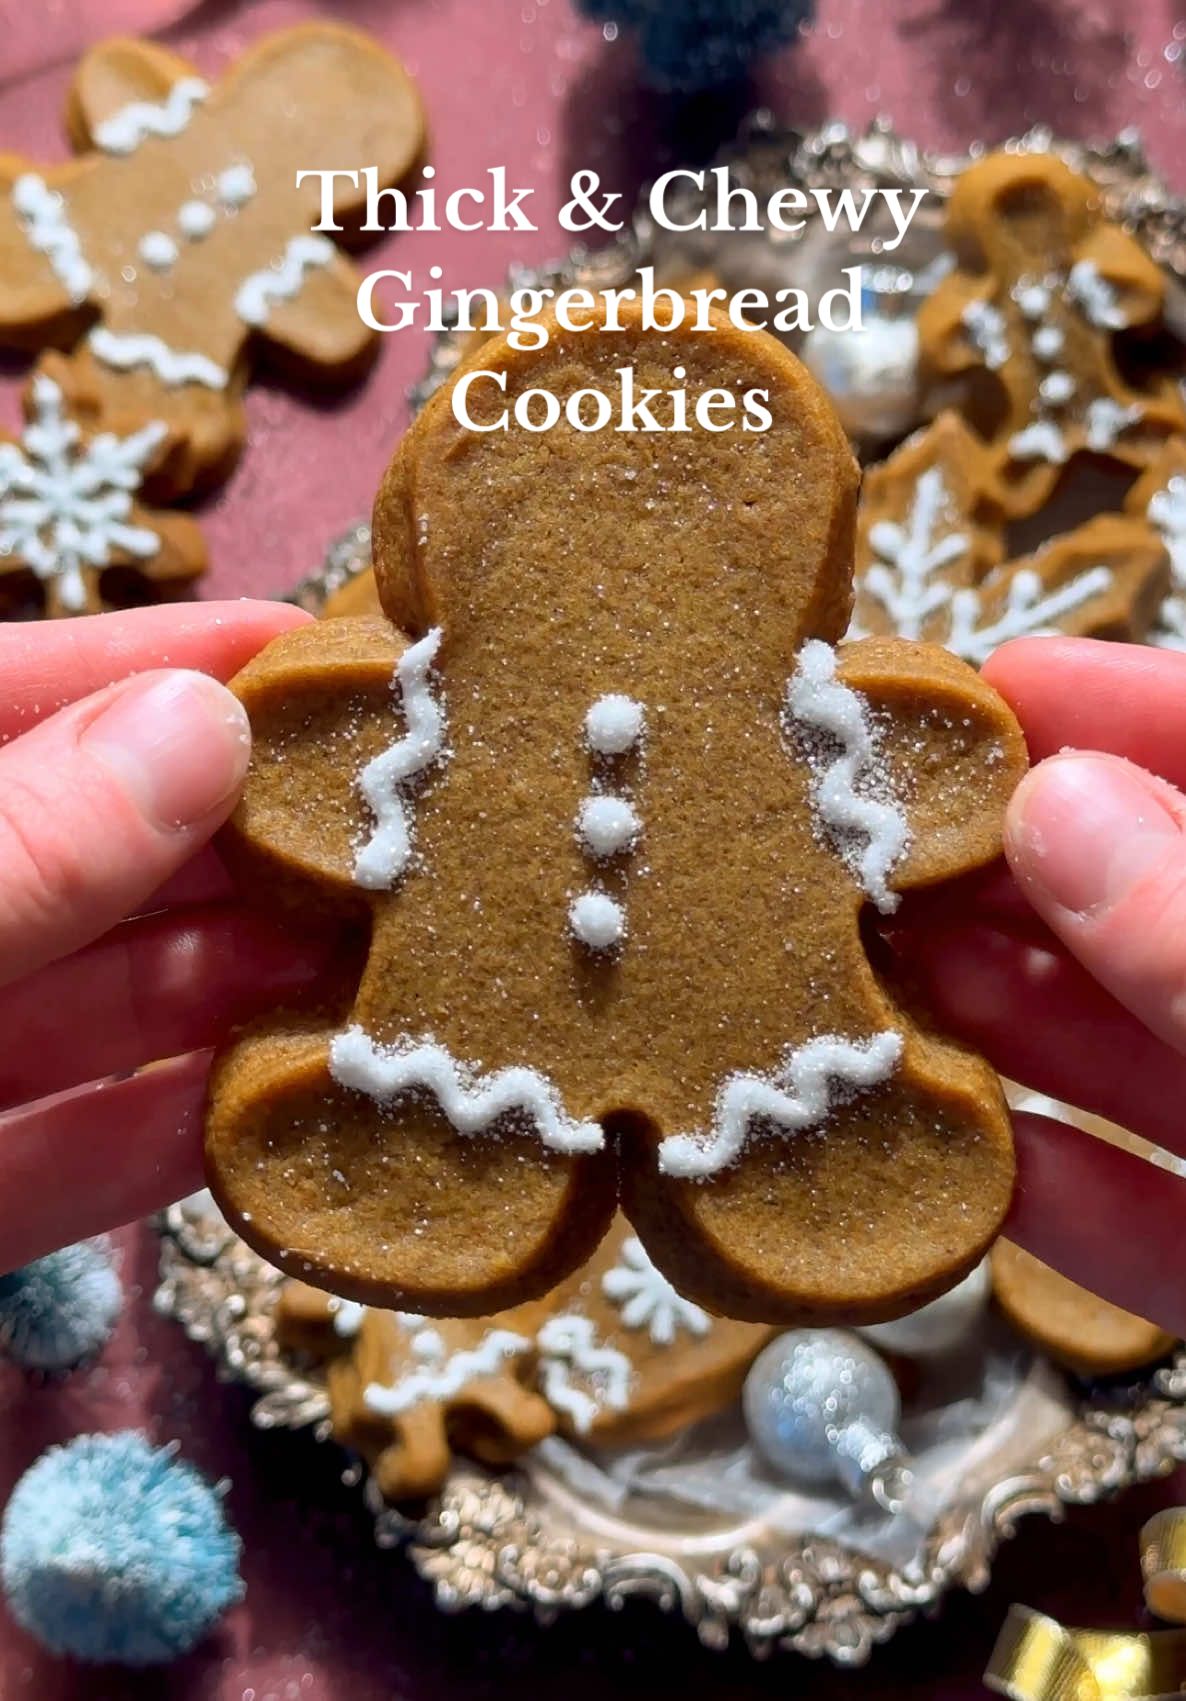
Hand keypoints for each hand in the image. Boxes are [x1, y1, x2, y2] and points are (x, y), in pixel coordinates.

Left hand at [0, 600, 328, 1270]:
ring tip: (393, 979)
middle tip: (414, 836)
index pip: (20, 696)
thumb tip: (202, 724)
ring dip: (242, 996)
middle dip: (246, 844)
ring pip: (100, 1010)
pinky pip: (68, 1158)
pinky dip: (172, 1142)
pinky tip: (295, 1123)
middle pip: (93, 854)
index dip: (171, 662)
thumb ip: (19, 849)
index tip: (334, 655)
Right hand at [895, 636, 1185, 1336]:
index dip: (1119, 707)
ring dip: (1009, 1032)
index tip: (978, 687)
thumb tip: (1055, 807)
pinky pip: (1162, 1230)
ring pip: (1143, 1064)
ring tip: (872, 996)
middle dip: (1020, 878)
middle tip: (867, 854)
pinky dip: (1065, 1199)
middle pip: (1160, 910)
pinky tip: (964, 1171)